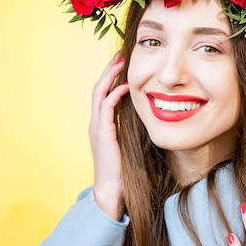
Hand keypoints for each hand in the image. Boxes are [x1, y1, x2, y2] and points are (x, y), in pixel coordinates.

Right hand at [89, 54, 129, 220]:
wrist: (111, 191)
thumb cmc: (123, 170)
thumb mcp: (128, 143)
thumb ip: (132, 128)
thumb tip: (149, 115)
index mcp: (102, 124)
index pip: (104, 93)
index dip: (112, 77)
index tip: (123, 63)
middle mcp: (96, 122)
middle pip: (99, 87)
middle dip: (109, 69)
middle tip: (120, 54)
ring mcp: (97, 127)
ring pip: (99, 93)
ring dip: (110, 76)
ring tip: (120, 62)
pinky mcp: (102, 133)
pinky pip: (106, 107)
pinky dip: (114, 93)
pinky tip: (126, 86)